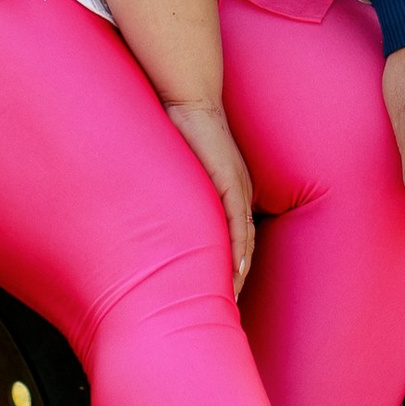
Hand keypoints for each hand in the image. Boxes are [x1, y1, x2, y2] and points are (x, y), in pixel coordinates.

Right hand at [165, 97, 255, 292]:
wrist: (189, 99)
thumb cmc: (180, 130)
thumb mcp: (183, 169)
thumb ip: (178, 191)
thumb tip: (158, 212)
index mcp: (233, 190)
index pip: (239, 236)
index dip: (234, 265)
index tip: (225, 292)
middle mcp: (242, 191)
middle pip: (246, 243)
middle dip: (239, 275)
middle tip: (229, 306)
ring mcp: (238, 186)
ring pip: (244, 238)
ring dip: (240, 269)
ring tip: (231, 297)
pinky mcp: (229, 180)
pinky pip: (237, 221)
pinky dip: (237, 247)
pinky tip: (236, 268)